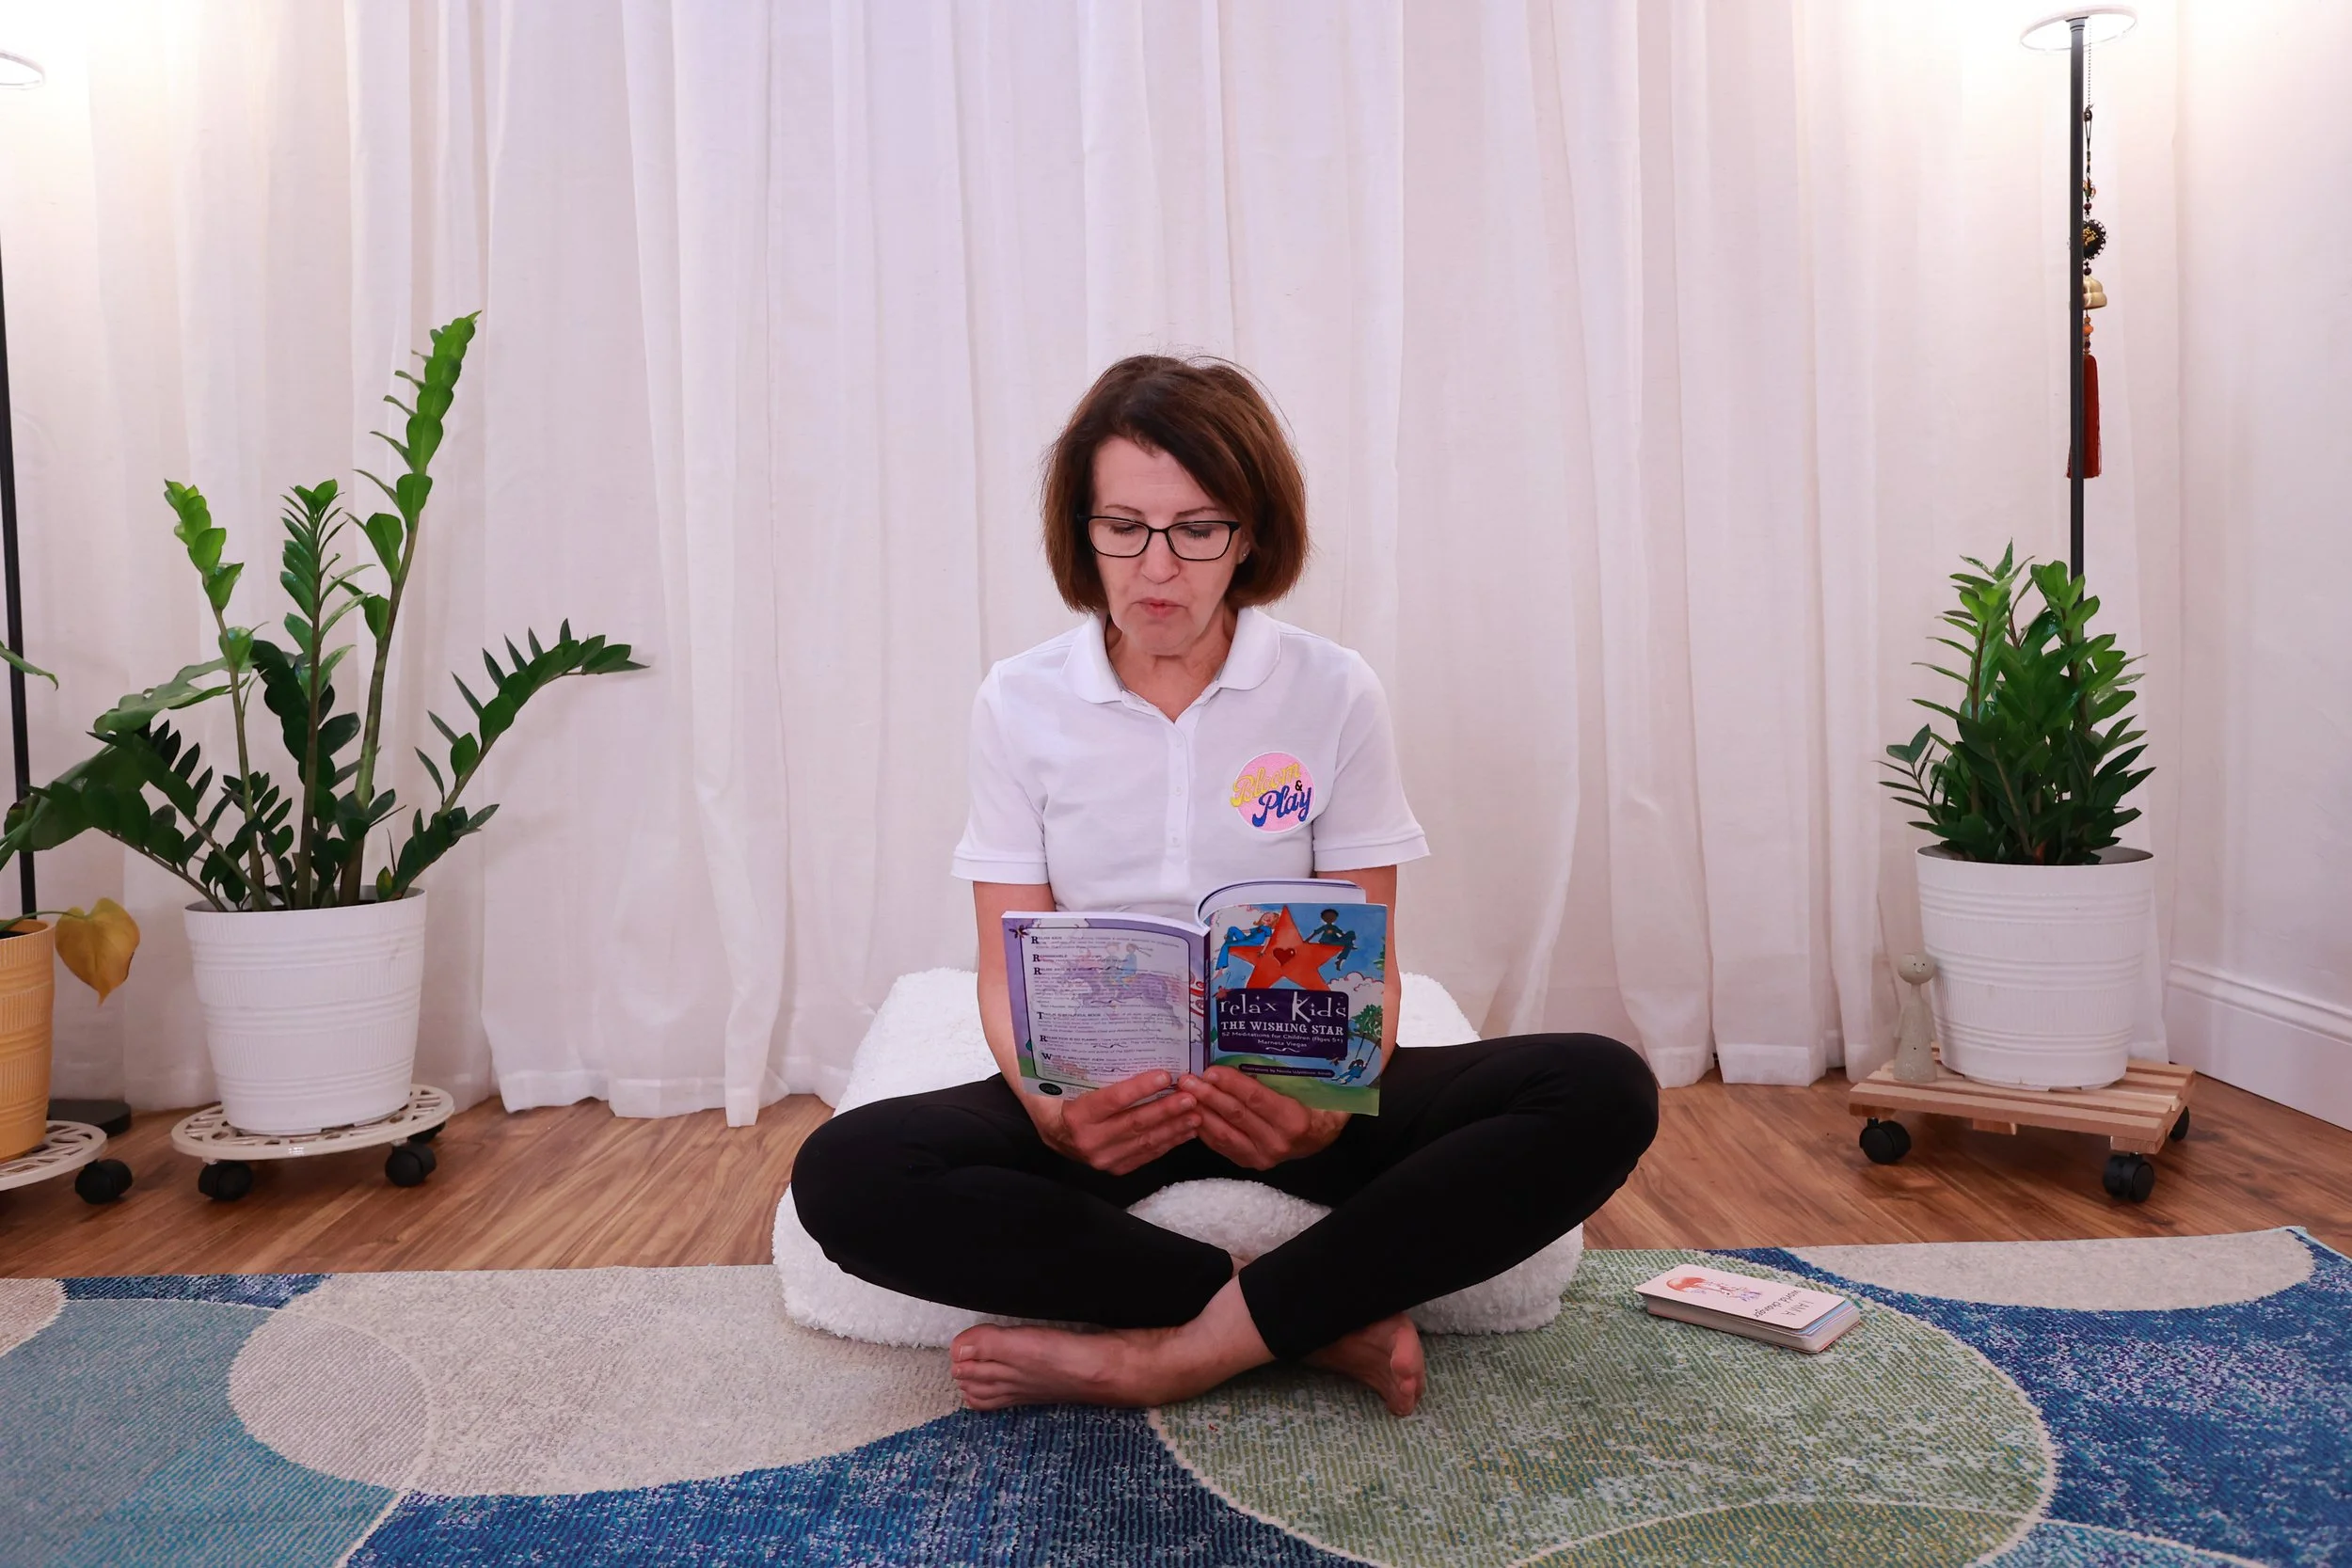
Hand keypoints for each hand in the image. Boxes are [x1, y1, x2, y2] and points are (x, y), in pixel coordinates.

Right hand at [1031, 1069, 1201, 1174]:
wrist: (1050, 1132)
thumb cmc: (1059, 1098)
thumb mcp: (1066, 1081)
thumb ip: (1084, 1069)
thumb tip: (1111, 1041)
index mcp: (1075, 1116)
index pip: (1113, 1100)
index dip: (1140, 1088)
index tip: (1165, 1075)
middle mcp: (1089, 1141)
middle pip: (1135, 1123)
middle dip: (1167, 1109)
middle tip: (1191, 1096)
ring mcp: (1104, 1159)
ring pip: (1145, 1141)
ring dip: (1174, 1127)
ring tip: (1197, 1113)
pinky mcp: (1116, 1169)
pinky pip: (1147, 1155)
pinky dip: (1169, 1142)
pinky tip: (1186, 1131)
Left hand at [1180, 1066, 1347, 1169]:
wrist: (1321, 1139)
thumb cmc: (1318, 1105)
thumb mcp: (1314, 1087)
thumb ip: (1294, 1073)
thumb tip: (1273, 1046)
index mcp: (1294, 1121)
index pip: (1256, 1099)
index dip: (1232, 1084)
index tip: (1211, 1070)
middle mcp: (1276, 1142)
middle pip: (1236, 1115)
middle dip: (1208, 1095)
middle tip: (1186, 1079)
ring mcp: (1261, 1156)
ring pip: (1224, 1133)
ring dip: (1201, 1112)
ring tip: (1183, 1094)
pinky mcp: (1249, 1163)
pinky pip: (1221, 1145)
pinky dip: (1204, 1128)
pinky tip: (1191, 1112)